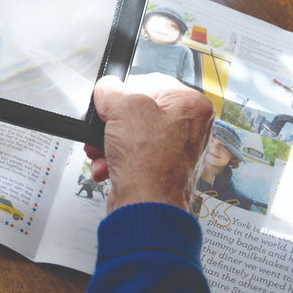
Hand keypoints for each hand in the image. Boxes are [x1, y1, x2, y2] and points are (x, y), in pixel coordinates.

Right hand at [84, 74, 213, 213]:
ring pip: (129, 134)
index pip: (150, 82)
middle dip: (111, 123)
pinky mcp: (158, 170)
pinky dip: (114, 160)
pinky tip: (108, 167)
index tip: (108, 101)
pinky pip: (130, 155)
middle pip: (137, 111)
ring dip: (108, 143)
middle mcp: (188, 127)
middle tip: (102, 126)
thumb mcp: (124, 110)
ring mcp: (174, 151)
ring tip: (101, 151)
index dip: (123, 92)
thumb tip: (107, 88)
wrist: (147, 210)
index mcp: (191, 105)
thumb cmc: (150, 165)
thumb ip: (111, 91)